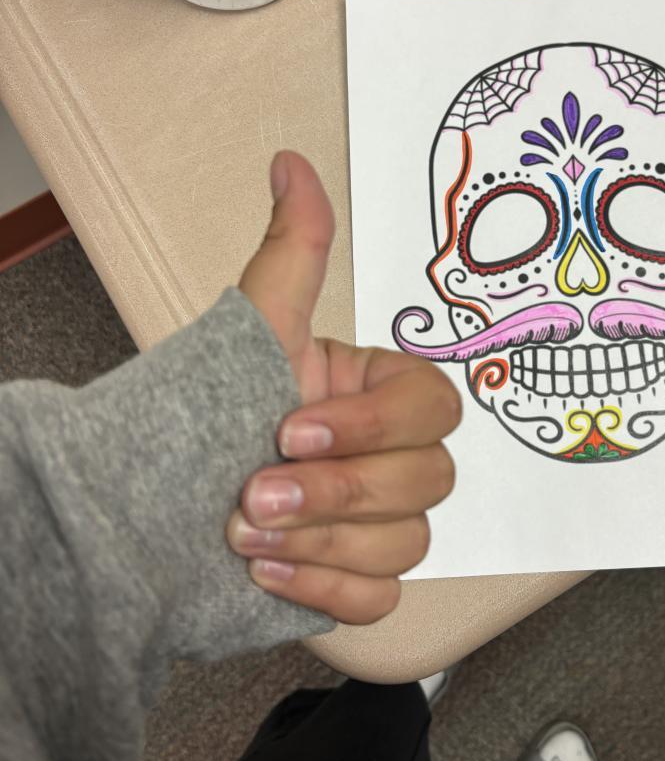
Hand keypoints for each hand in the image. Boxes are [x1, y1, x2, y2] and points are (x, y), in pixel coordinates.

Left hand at [233, 151, 460, 622]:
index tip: (292, 427)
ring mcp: (372, 524)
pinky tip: (266, 572)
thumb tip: (291, 163)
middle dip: (338, 490)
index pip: (435, 407)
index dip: (376, 424)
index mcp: (375, 394)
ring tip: (244, 531)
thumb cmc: (199, 414)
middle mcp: (385, 457)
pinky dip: (327, 589)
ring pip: (411, 542)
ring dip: (324, 539)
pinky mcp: (352, 582)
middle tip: (254, 489)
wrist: (134, 511)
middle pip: (430, 480)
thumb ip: (292, 250)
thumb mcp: (252, 331)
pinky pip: (382, 597)